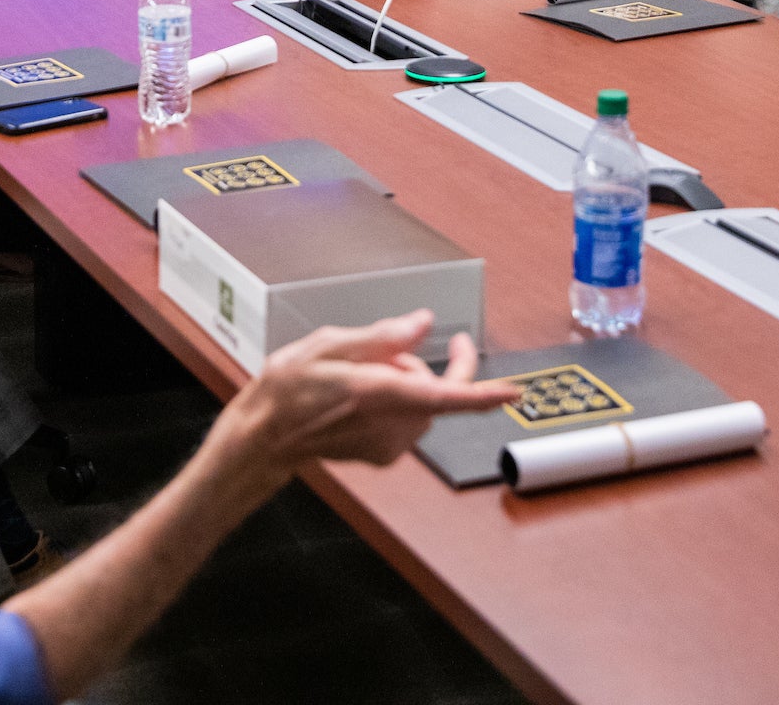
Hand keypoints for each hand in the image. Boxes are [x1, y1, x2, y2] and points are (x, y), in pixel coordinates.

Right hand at [226, 310, 516, 471]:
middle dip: (413, 364)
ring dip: (403, 383)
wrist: (264, 437)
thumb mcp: (327, 344)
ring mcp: (389, 446)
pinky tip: (359, 400)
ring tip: (356, 377)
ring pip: (422, 403)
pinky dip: (395, 403)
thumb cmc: (287, 389)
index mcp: (377, 393)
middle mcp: (388, 425)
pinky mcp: (386, 455)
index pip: (443, 396)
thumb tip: (421, 323)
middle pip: (432, 388)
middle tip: (373, 354)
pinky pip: (409, 420)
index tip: (513, 392)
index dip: (482, 394)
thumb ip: (381, 336)